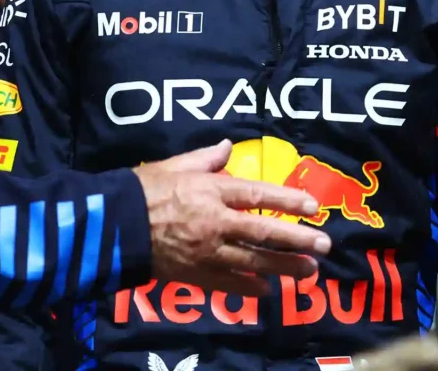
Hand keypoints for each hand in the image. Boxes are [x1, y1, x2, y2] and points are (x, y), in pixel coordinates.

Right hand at [133, 140, 330, 296]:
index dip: (287, 200)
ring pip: (254, 261)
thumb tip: (227, 147)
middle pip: (264, 231)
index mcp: (211, 191)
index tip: (313, 206)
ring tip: (308, 271)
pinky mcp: (195, 274)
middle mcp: (215, 222)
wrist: (113, 226)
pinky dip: (250, 288)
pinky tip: (268, 290)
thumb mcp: (174, 165)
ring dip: (284, 267)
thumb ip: (205, 158)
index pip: (258, 194)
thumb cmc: (143, 189)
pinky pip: (229, 283)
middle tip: (324, 244)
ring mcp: (207, 251)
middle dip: (297, 239)